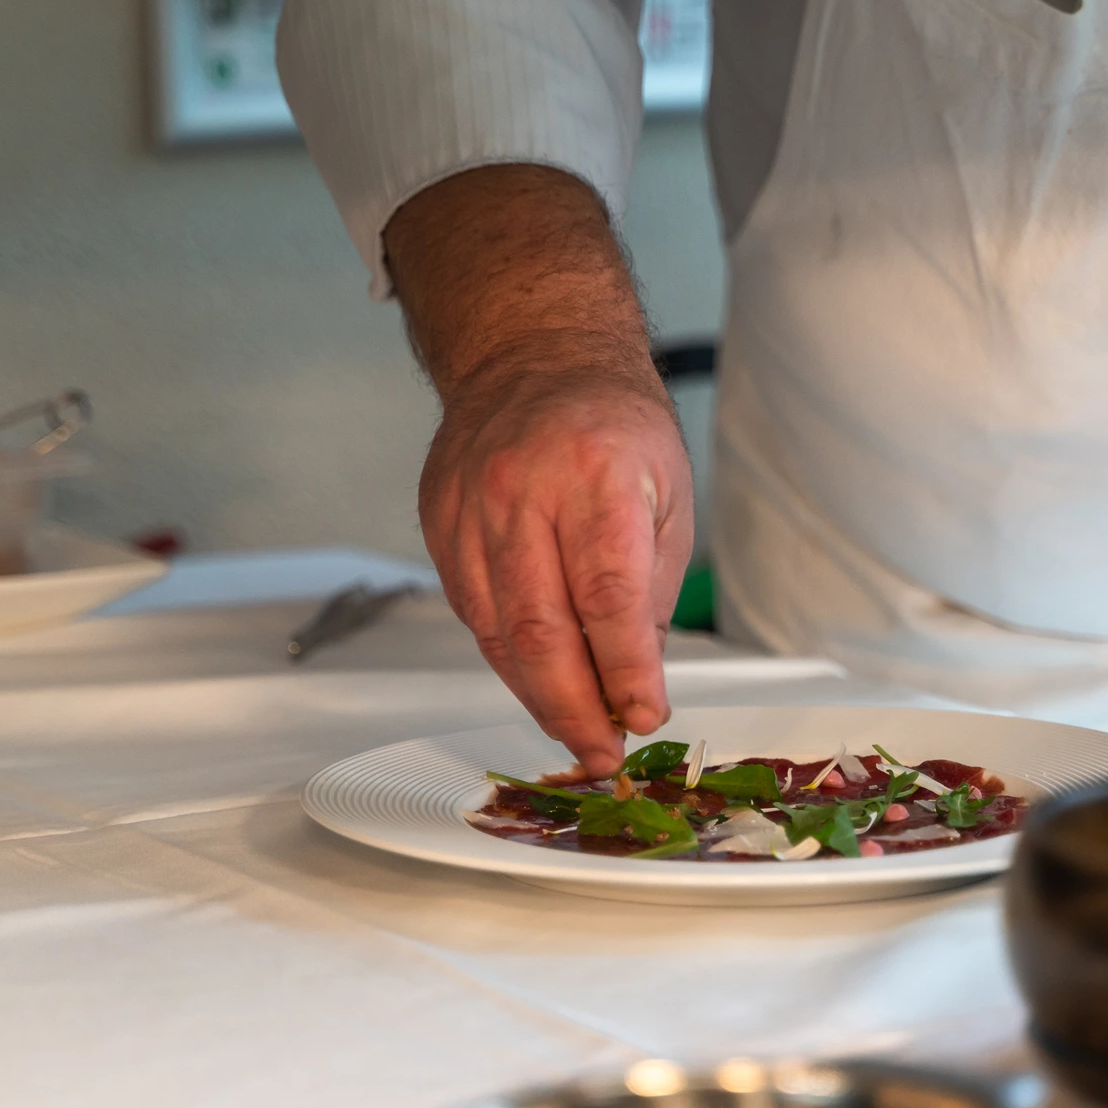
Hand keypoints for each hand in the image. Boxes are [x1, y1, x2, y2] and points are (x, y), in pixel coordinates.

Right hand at [382, 164, 693, 776]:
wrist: (535, 354)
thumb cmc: (614, 425)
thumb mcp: (668, 492)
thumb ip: (651, 588)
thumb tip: (635, 682)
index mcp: (596, 475)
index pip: (608, 597)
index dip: (626, 671)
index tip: (644, 716)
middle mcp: (523, 490)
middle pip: (541, 630)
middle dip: (575, 709)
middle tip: (603, 753)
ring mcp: (470, 507)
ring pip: (498, 634)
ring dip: (538, 697)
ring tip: (575, 731)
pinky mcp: (439, 522)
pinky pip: (473, 612)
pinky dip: (507, 656)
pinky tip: (538, 677)